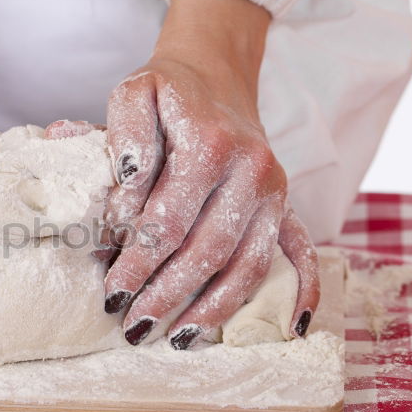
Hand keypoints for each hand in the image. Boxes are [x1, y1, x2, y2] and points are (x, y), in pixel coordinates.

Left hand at [103, 0, 319, 348]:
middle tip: (132, 326)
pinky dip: (302, 292)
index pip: (167, 221)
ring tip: (176, 340)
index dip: (136, 262)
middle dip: (167, 296)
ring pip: (248, 264)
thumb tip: (126, 192)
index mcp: (209, 144)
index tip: (109, 291)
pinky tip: (291, 330)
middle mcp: (251, 170)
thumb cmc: (166, 91)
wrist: (216, 72)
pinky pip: (301, 252)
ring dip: (213, 309)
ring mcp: (274, 191)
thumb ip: (124, 138)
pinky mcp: (285, 203)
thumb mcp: (132, 94)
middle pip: (207, 251)